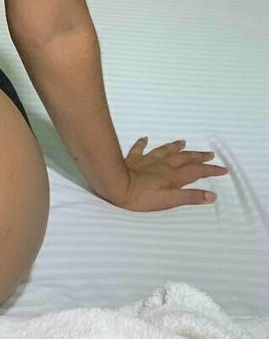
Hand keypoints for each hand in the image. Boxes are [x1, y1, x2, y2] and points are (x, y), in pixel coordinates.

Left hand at [109, 137, 227, 211]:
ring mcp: (148, 160)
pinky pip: (139, 148)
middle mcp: (163, 165)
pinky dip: (143, 143)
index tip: (223, 169)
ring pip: (165, 151)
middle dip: (198, 156)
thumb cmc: (142, 197)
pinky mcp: (133, 159)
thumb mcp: (169, 201)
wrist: (116, 184)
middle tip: (209, 153)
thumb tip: (211, 195)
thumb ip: (189, 197)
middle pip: (184, 158)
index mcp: (173, 176)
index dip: (210, 170)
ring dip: (175, 146)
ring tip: (183, 141)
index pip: (196, 172)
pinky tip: (145, 138)